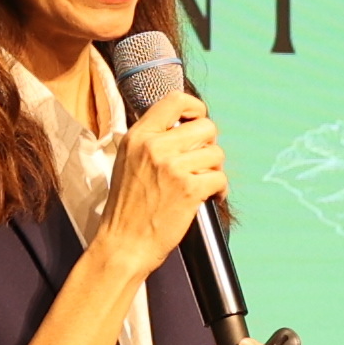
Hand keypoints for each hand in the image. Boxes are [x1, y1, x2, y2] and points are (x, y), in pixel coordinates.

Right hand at [99, 91, 225, 271]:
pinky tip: (209, 197)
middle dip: (210, 145)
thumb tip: (181, 128)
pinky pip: (220, 178)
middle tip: (201, 161)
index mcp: (138, 136)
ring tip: (203, 183)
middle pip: (206, 126)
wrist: (123, 245)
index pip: (175, 100)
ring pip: (217, 153)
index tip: (198, 120)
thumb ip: (150, 141)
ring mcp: (172, 167)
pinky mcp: (189, 189)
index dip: (195, 108)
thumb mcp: (127, 162)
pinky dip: (220, 190)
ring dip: (215, 170)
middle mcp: (155, 146)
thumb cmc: (126, 209)